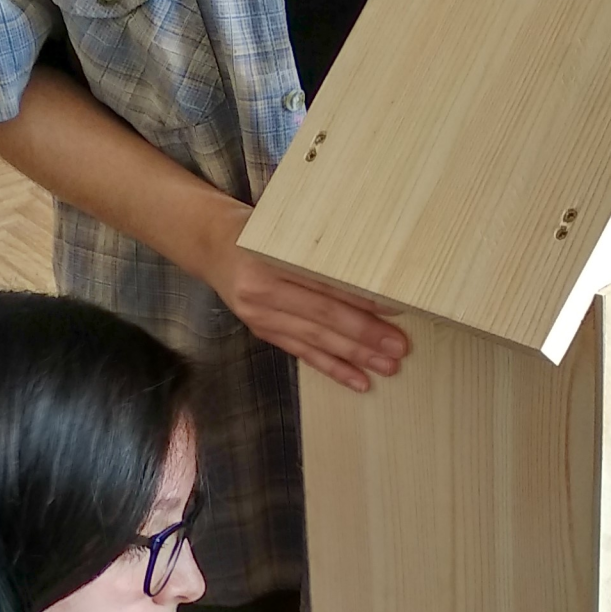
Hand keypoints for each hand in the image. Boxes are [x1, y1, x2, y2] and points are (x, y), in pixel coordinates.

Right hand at [193, 194, 409, 391]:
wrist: (212, 246)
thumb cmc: (259, 231)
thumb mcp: (287, 231)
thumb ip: (322, 250)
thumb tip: (376, 272)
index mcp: (271, 258)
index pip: (325, 283)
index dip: (361, 297)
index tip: (397, 307)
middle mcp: (263, 290)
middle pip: (322, 316)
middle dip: (364, 335)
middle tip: (398, 347)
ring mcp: (261, 315)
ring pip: (315, 339)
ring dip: (354, 356)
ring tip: (387, 367)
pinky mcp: (263, 331)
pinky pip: (302, 353)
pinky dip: (332, 367)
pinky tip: (358, 380)